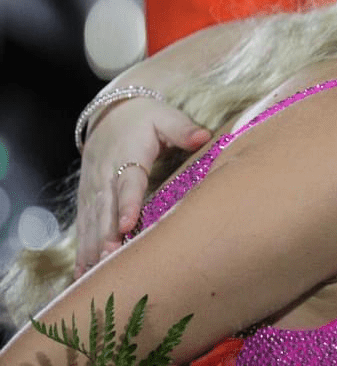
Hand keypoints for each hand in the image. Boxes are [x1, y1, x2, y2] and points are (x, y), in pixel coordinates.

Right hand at [74, 97, 209, 277]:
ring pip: (91, 222)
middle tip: (109, 258)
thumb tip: (203, 136)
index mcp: (126, 156)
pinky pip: (83, 226)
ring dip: (92, 247)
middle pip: (105, 209)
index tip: (127, 224)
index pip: (128, 183)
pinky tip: (82, 273)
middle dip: (106, 235)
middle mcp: (105, 176)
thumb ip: (182, 129)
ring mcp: (93, 189)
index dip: (127, 204)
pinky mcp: (88, 199)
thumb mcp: (165, 117)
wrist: (112, 113)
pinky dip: (82, 249)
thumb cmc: (145, 119)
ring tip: (96, 273)